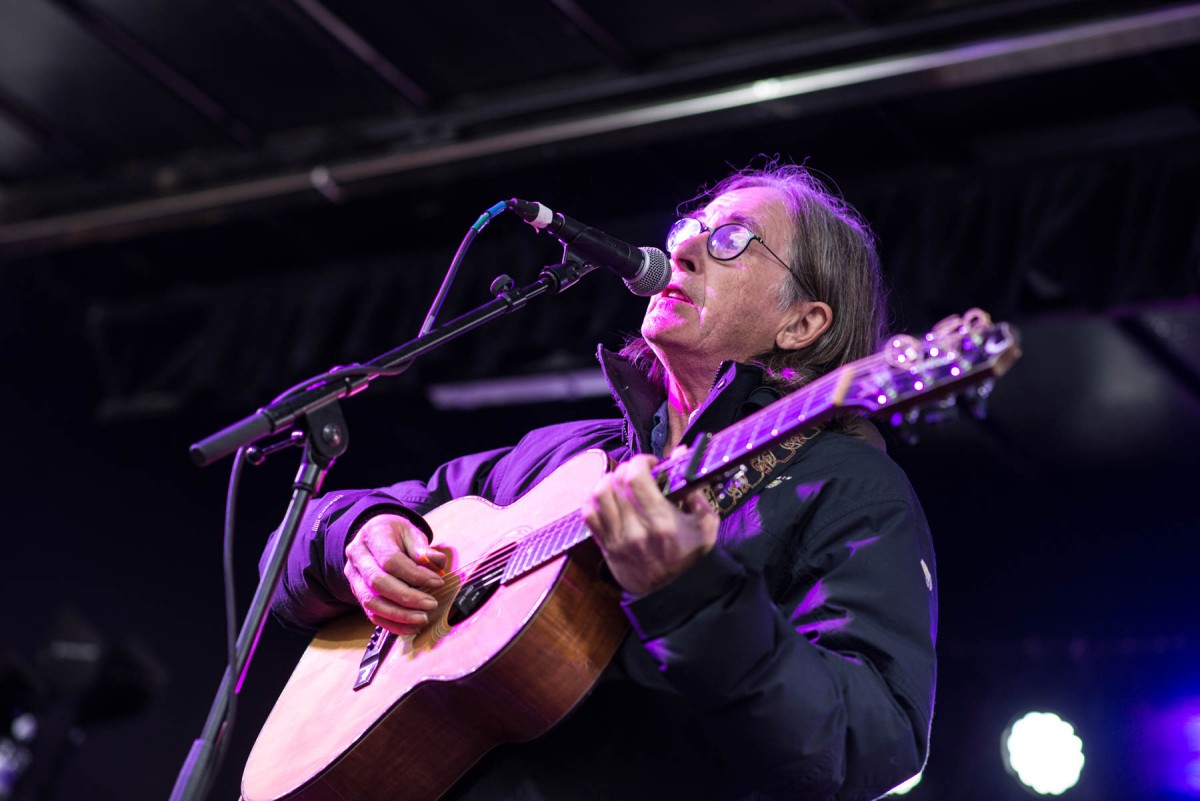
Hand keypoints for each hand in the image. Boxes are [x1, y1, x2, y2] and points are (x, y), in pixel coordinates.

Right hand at [343, 513, 447, 635]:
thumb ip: (423, 549)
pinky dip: (391, 623)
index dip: (415, 574)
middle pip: (378, 582)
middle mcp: (357, 556)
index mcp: (372, 535)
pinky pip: (370, 613)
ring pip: (370, 602)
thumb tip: (438, 562)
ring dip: (398, 615)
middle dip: (407, 597)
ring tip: (422, 618)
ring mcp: (353, 576)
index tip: (438, 582)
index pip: (390, 560)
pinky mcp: (356, 592)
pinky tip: (411, 627)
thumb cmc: (396, 535)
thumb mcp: (411, 533)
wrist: (374, 535)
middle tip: (431, 604)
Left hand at [581, 454, 718, 595]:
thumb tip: (680, 454)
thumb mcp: (706, 524)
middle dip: (626, 468)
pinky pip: (588, 514)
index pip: (635, 477)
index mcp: (662, 522)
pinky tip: (607, 497)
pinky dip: (594, 499)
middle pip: (615, 481)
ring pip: (598, 494)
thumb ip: (694, 489)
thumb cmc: (692, 557)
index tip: (651, 464)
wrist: (675, 596)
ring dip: (609, 481)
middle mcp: (636, 530)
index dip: (640, 461)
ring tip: (621, 483)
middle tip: (637, 472)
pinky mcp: (606, 548)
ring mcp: (618, 540)